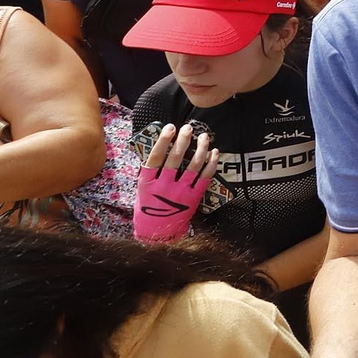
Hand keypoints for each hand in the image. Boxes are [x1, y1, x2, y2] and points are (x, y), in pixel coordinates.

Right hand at [135, 123, 219, 241]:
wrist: (157, 231)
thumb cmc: (149, 204)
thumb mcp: (143, 188)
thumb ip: (152, 170)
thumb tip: (163, 144)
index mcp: (147, 182)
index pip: (155, 158)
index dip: (163, 141)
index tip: (170, 127)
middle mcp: (164, 186)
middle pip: (175, 159)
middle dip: (182, 141)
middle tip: (188, 127)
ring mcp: (180, 192)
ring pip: (193, 166)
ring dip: (200, 149)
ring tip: (204, 136)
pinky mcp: (193, 197)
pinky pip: (205, 177)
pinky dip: (211, 163)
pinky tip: (214, 152)